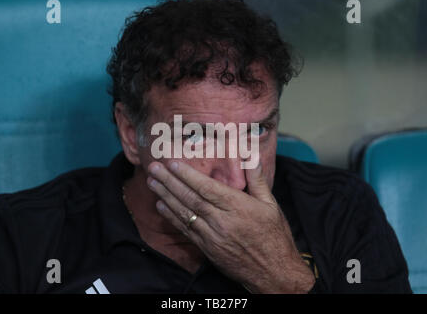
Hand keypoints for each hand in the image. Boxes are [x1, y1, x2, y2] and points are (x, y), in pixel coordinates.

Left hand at [146, 160, 314, 292]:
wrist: (273, 272)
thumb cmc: (274, 236)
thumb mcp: (271, 205)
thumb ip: (258, 180)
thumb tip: (250, 156)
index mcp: (238, 207)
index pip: (206, 187)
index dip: (187, 175)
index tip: (172, 163)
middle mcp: (222, 221)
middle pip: (190, 198)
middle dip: (169, 181)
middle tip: (153, 168)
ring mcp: (213, 236)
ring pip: (185, 213)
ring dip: (166, 196)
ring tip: (152, 183)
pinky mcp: (208, 249)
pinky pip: (186, 230)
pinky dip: (172, 217)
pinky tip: (161, 206)